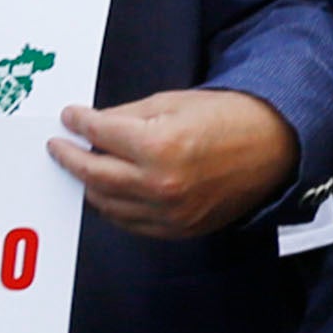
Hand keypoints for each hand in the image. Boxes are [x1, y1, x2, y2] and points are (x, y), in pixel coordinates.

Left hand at [48, 90, 298, 240]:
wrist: (273, 148)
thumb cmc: (228, 119)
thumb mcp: (172, 103)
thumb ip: (126, 116)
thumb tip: (91, 126)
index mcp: (158, 146)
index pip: (99, 135)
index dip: (78, 123)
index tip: (69, 118)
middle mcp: (160, 184)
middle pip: (93, 176)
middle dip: (71, 158)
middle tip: (59, 147)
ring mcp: (169, 213)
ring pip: (107, 204)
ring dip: (90, 185)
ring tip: (84, 168)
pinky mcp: (178, 229)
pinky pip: (130, 223)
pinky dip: (114, 207)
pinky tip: (110, 191)